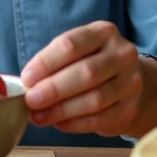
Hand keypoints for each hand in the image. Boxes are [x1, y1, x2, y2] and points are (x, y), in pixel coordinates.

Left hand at [19, 20, 147, 137]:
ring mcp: (130, 83)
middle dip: (54, 89)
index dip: (46, 63)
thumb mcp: (78, 52)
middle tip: (31, 100)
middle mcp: (121, 55)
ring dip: (61, 110)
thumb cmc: (92, 64)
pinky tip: (58, 123)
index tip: (27, 78)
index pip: (71, 45)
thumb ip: (54, 63)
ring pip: (94, 99)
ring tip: (40, 115)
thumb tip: (28, 84)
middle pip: (86, 72)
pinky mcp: (130, 109)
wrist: (128, 83)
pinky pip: (99, 120)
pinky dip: (75, 124)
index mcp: (103, 33)